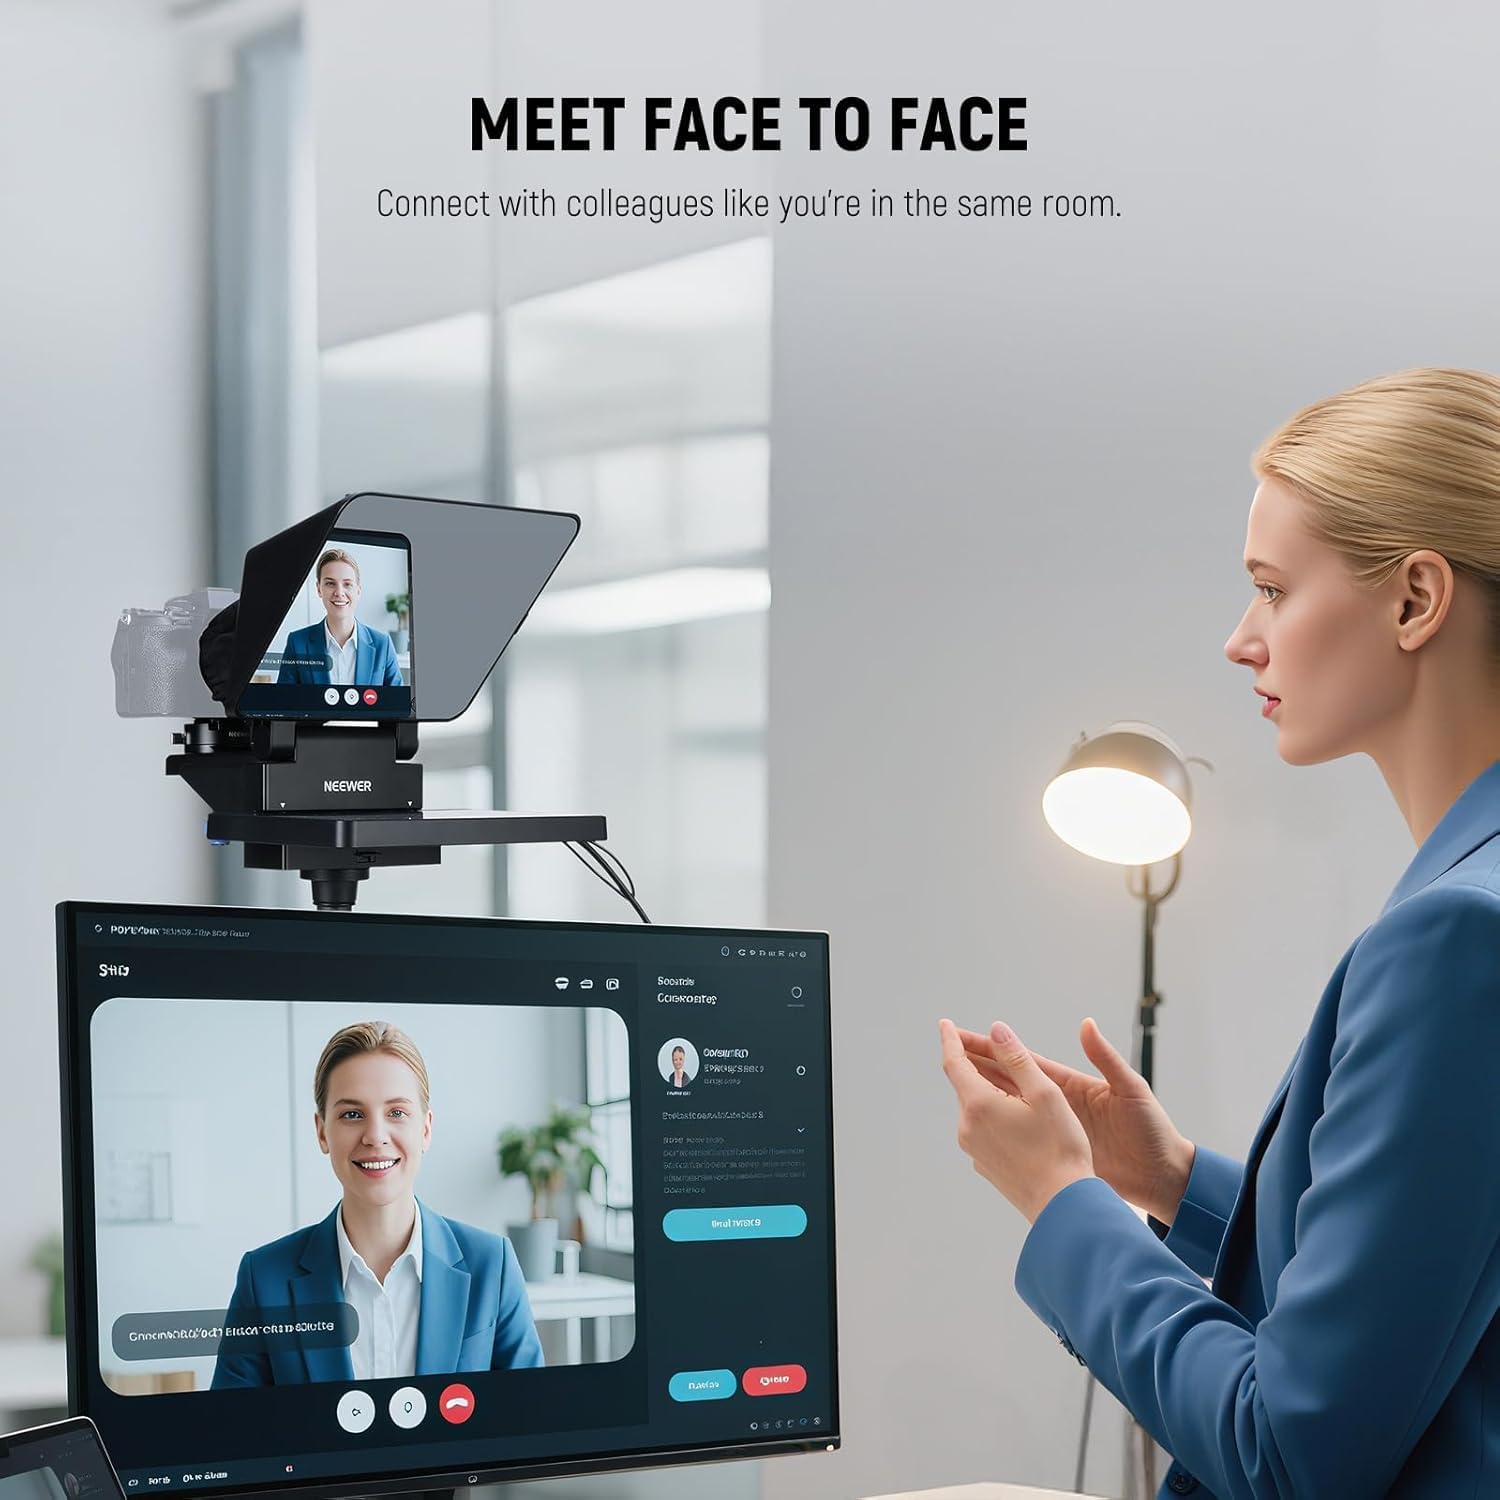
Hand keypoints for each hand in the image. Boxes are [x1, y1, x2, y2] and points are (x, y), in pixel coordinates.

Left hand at [939, 1018, 1094, 1223]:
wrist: (1064, 1207)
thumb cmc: (1060, 1149)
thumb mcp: (1044, 1094)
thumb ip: (1017, 1058)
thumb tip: (996, 1031)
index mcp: (978, 1104)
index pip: (955, 1062)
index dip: (951, 1040)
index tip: (945, 1025)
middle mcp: (967, 1127)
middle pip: (966, 1084)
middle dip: (977, 1064)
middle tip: (995, 1049)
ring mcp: (974, 1149)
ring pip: (976, 1108)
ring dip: (989, 1092)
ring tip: (1018, 1087)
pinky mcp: (985, 1165)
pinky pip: (984, 1129)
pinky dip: (995, 1115)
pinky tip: (1021, 1121)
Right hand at [958, 1017, 1192, 1223]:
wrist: (1163, 1175)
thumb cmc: (1152, 1131)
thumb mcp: (1131, 1090)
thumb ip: (1107, 1059)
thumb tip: (1086, 1024)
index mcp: (1072, 1084)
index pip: (1023, 1060)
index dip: (994, 1046)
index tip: (964, 1033)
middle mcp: (1058, 1104)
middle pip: (1008, 1079)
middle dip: (978, 1062)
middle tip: (948, 1047)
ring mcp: (1053, 1129)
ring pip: (1008, 1108)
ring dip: (982, 1094)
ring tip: (954, 1083)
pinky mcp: (1054, 1153)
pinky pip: (1017, 1138)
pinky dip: (996, 1129)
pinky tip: (978, 1128)